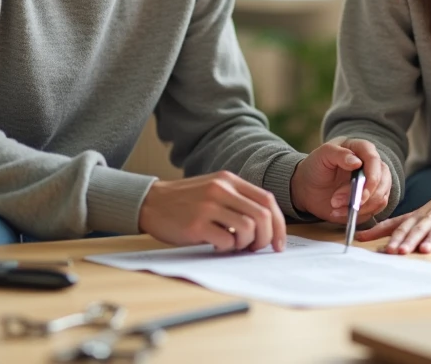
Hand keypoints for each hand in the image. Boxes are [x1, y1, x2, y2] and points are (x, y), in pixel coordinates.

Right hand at [138, 171, 286, 251]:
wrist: (151, 202)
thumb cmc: (186, 202)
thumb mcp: (214, 190)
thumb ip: (238, 202)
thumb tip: (267, 228)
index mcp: (229, 181)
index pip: (267, 200)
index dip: (279, 224)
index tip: (279, 243)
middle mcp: (221, 189)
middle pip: (262, 216)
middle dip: (266, 238)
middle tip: (256, 248)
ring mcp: (208, 206)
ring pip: (248, 228)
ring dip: (246, 244)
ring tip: (234, 246)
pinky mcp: (195, 224)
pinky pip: (225, 241)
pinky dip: (227, 248)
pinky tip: (217, 245)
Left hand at [289, 139, 391, 222]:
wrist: (308, 186)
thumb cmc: (316, 166)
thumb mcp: (322, 155)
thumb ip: (339, 154)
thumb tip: (357, 162)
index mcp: (361, 149)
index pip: (374, 159)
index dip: (372, 176)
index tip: (361, 190)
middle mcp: (371, 166)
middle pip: (382, 180)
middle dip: (364, 195)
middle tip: (338, 201)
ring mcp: (373, 184)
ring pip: (381, 197)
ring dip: (359, 206)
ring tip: (335, 206)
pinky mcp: (370, 201)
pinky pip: (374, 210)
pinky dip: (358, 215)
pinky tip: (339, 212)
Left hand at [357, 183, 430, 254]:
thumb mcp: (413, 216)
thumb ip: (390, 227)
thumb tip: (361, 236)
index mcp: (415, 217)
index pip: (398, 226)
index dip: (386, 235)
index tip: (375, 244)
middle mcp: (428, 218)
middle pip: (416, 229)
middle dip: (407, 240)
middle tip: (398, 251)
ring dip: (430, 240)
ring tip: (424, 250)